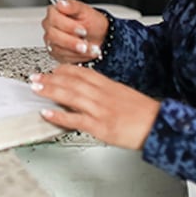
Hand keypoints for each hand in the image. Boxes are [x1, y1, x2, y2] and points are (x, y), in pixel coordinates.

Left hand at [29, 64, 159, 149]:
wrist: (159, 125)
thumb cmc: (144, 113)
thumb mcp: (124, 95)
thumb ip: (106, 92)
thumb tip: (90, 92)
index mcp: (109, 85)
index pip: (82, 72)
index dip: (63, 70)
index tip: (52, 69)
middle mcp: (102, 95)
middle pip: (72, 81)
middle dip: (51, 78)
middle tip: (35, 77)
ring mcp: (100, 110)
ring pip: (71, 96)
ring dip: (50, 91)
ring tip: (36, 89)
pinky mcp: (100, 126)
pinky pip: (75, 119)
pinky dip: (59, 116)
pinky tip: (47, 113)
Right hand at [41, 0, 108, 63]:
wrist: (98, 35)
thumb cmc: (91, 21)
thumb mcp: (86, 11)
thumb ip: (73, 6)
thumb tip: (61, 3)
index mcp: (54, 12)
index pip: (54, 19)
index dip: (68, 26)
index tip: (82, 30)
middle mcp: (49, 26)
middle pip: (53, 35)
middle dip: (72, 42)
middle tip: (85, 45)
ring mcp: (51, 40)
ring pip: (58, 48)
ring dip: (77, 51)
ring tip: (91, 49)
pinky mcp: (55, 52)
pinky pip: (62, 57)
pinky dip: (77, 57)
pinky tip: (86, 53)